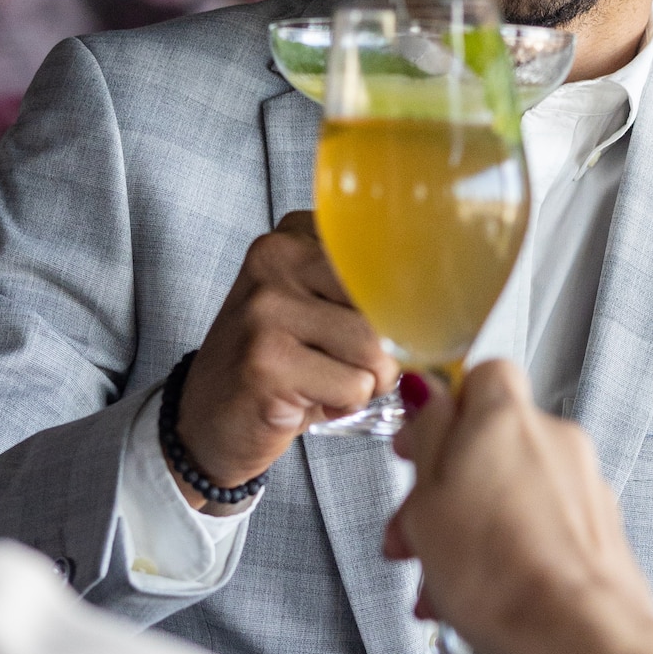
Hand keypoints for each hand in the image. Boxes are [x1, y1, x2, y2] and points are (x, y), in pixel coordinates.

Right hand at [175, 212, 396, 505]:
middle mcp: (275, 258)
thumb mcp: (317, 308)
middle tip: (353, 366)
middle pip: (385, 302)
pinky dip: (346, 404)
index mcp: (294, 234)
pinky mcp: (266, 361)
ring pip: (374, 348)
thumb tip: (444, 305)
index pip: (387, 254)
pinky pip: (354, 386)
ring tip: (331, 383)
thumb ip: (367, 290)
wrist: (207, 419)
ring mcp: (266, 309)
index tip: (384, 323)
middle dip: (387, 348)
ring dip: (368, 382)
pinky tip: (312, 400)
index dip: (400, 302)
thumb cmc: (277, 365)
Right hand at [383, 362, 652, 653]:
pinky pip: (542, 527)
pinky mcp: (600, 532)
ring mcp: (585, 487)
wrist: (581, 635)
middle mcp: (556, 441)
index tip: (417, 448)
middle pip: (491, 445)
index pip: (480, 376)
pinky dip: (510, 551)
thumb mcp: (428, 500)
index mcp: (507, 419)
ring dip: (471, 531)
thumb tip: (427, 396)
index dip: (444, 411)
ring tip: (439, 585)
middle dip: (446, 490)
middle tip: (414, 534)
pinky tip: (482, 595)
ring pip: (512, 494)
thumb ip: (428, 438)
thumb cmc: (501, 575)